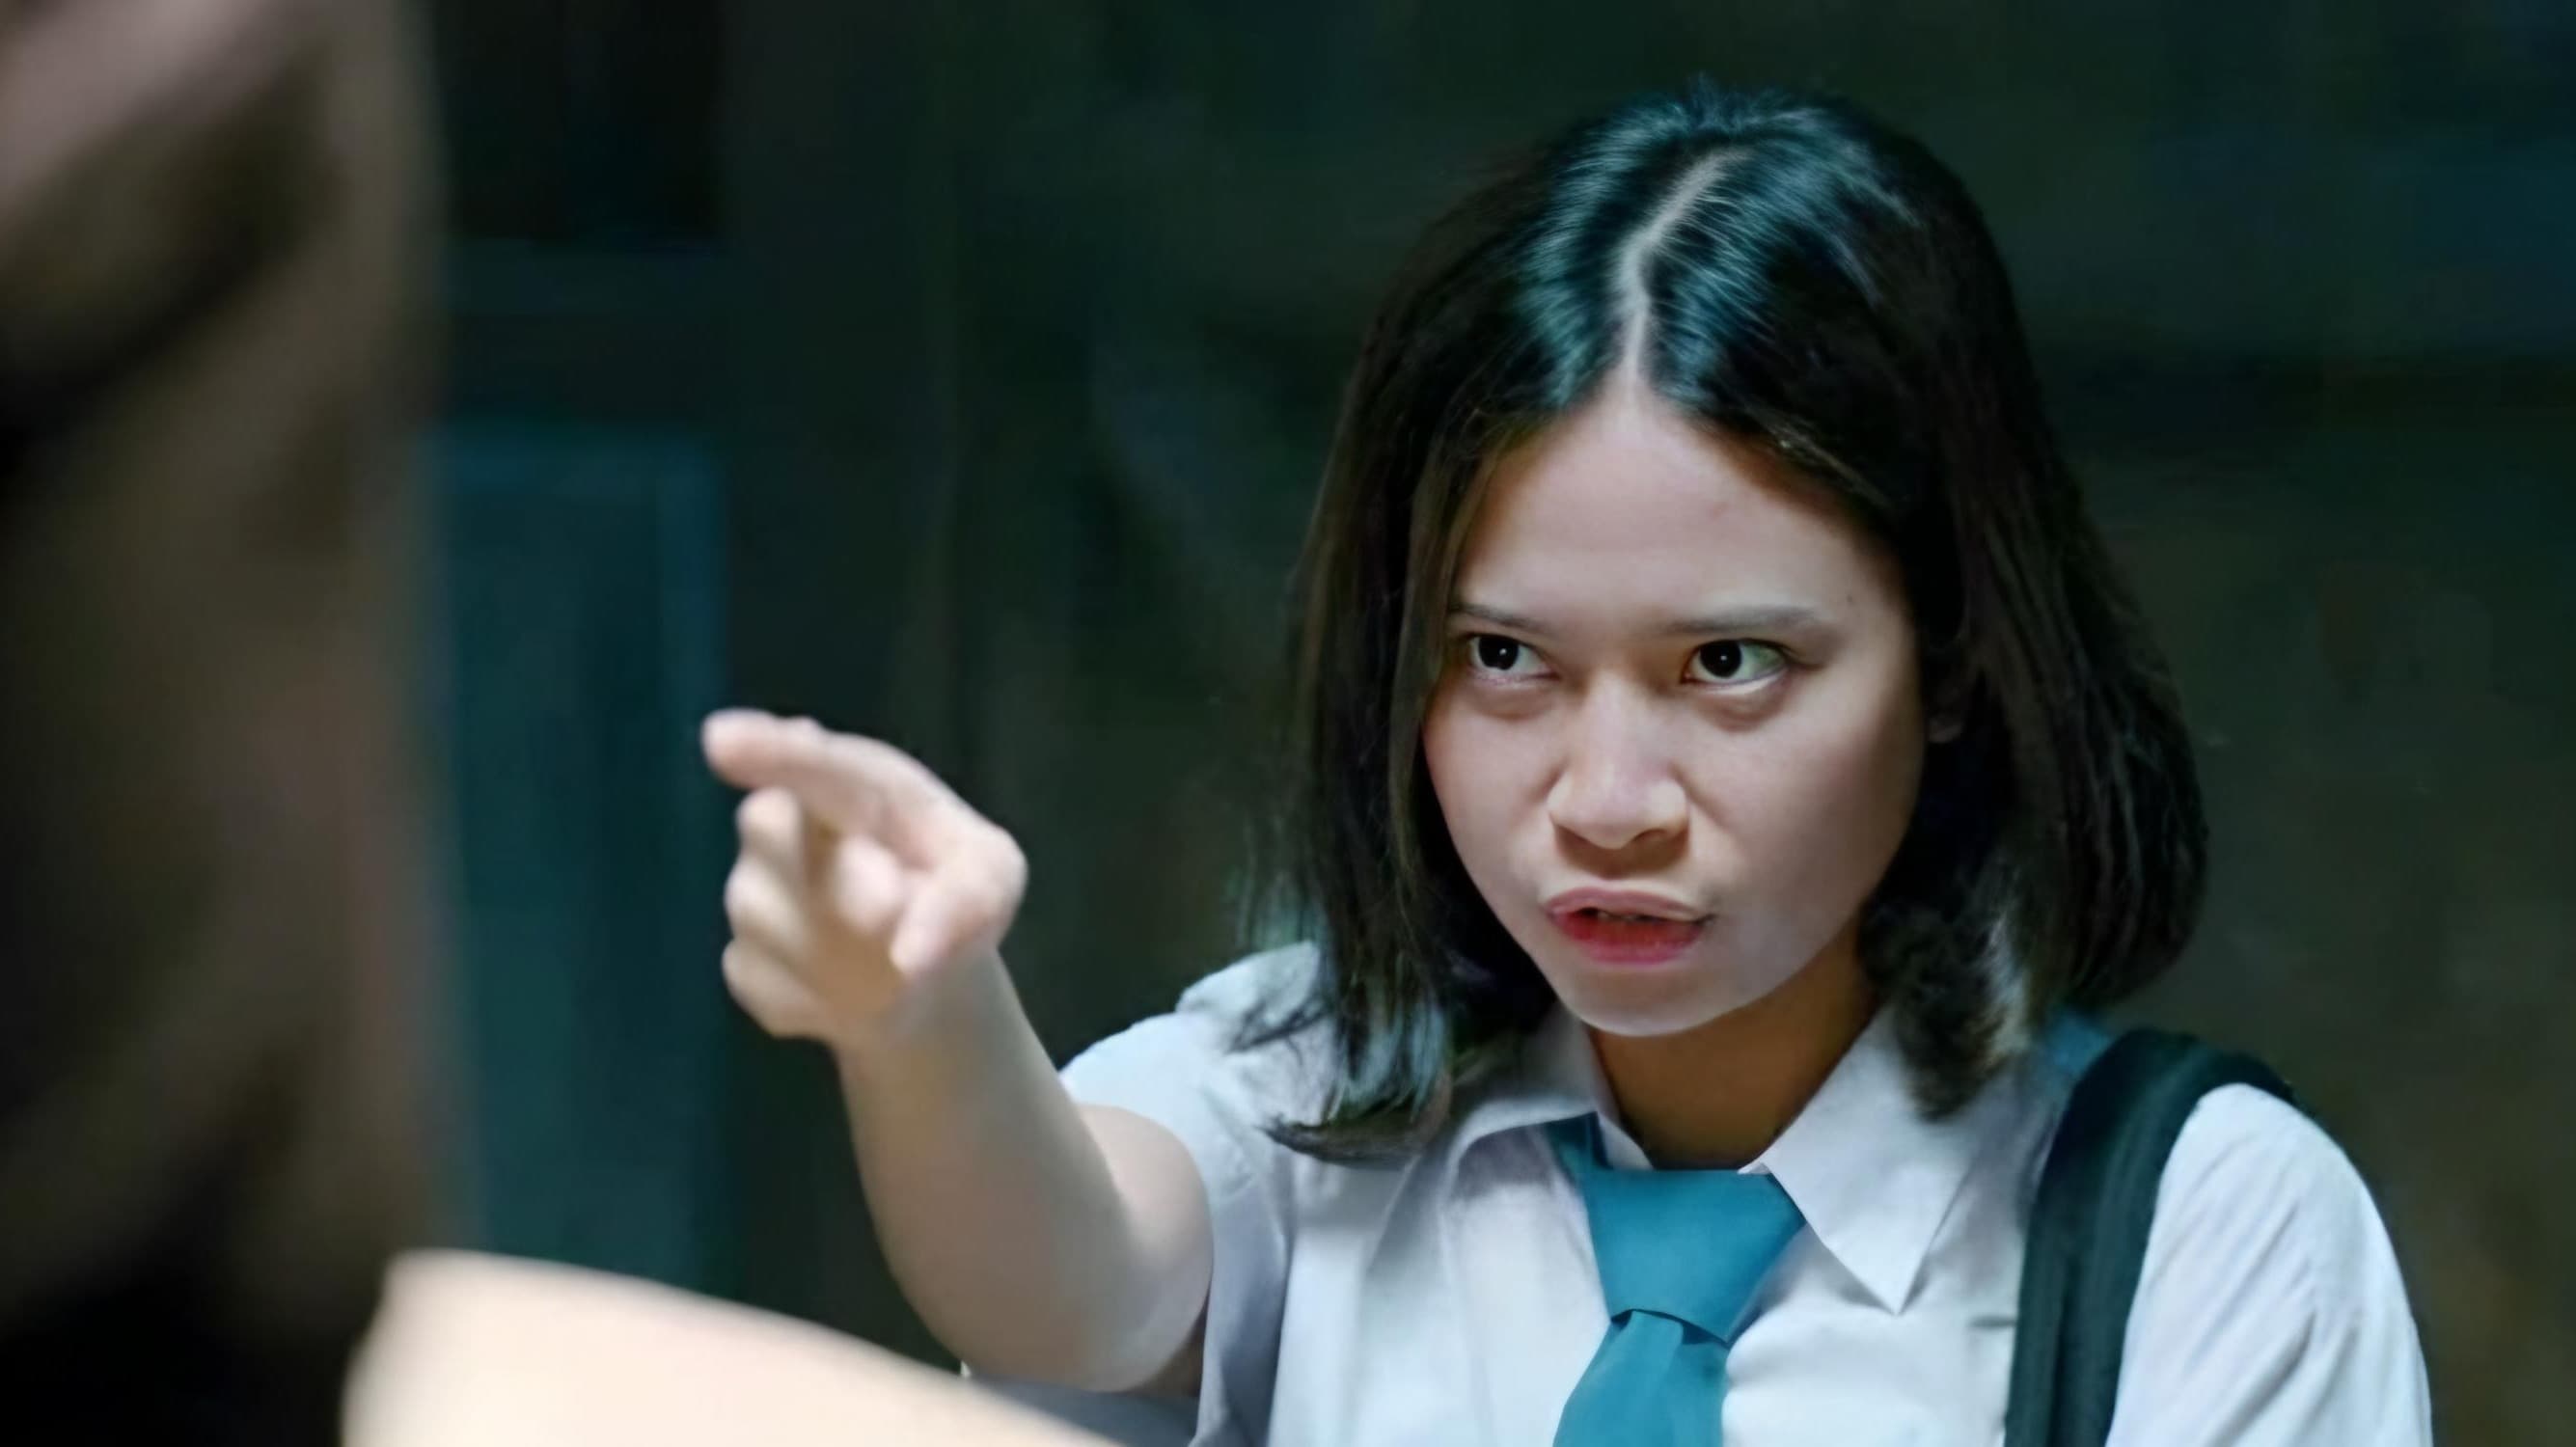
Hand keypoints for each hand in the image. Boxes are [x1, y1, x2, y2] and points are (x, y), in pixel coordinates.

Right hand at [701, 709, 1026, 1051]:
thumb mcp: (991, 884)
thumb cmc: (955, 895)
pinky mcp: (742, 963)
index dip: (768, 749)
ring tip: (893, 962)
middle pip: (769, 829)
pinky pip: (773, 987)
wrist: (925, 975)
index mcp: (857, 783)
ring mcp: (754, 893)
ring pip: (773, 923)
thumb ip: (960, 903)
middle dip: (833, 877)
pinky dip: (826, 1004)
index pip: (809, 762)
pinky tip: (852, 991)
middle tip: (890, 910)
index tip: (721, 741)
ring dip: (846, 957)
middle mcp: (788, 822)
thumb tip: (907, 956)